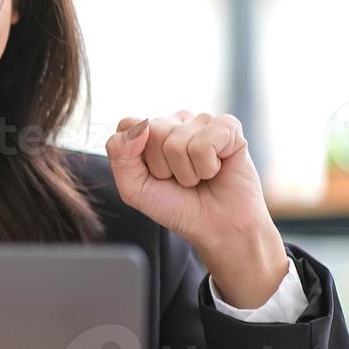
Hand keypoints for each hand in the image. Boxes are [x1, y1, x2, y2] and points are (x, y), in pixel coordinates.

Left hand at [105, 111, 289, 308]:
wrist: (216, 227)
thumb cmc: (177, 206)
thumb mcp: (134, 187)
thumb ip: (120, 153)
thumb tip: (140, 125)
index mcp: (151, 131)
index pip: (128, 125)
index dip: (136, 157)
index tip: (154, 175)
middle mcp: (176, 121)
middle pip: (153, 132)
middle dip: (163, 167)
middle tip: (181, 180)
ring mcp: (202, 122)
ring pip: (177, 142)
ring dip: (187, 172)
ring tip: (199, 177)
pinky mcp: (228, 127)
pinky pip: (204, 144)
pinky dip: (207, 167)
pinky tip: (216, 170)